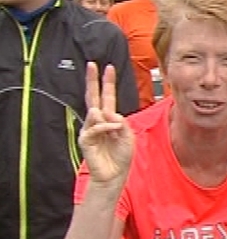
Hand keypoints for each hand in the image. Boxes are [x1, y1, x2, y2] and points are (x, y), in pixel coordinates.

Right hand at [78, 62, 133, 184]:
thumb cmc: (121, 156)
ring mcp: (90, 129)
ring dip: (107, 117)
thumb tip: (108, 113)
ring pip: (95, 112)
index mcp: (110, 118)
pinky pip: (95, 127)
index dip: (108, 83)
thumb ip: (121, 123)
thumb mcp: (128, 136)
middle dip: (93, 81)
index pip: (107, 96)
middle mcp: (98, 121)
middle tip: (92, 65)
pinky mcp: (85, 139)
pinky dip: (106, 127)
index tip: (108, 68)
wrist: (114, 174)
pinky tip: (114, 130)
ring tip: (116, 129)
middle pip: (94, 96)